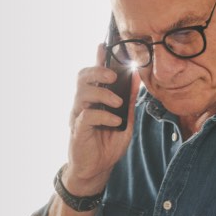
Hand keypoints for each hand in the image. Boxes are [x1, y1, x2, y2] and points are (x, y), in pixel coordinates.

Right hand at [64, 42, 140, 195]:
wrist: (97, 170)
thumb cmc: (108, 144)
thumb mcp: (125, 120)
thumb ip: (129, 100)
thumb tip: (137, 78)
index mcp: (94, 99)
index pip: (93, 73)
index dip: (97, 58)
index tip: (103, 45)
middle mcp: (83, 104)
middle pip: (82, 77)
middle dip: (97, 71)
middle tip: (113, 76)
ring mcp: (78, 116)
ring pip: (82, 93)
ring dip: (103, 94)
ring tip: (117, 103)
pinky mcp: (78, 130)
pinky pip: (87, 115)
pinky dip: (104, 115)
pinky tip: (114, 121)